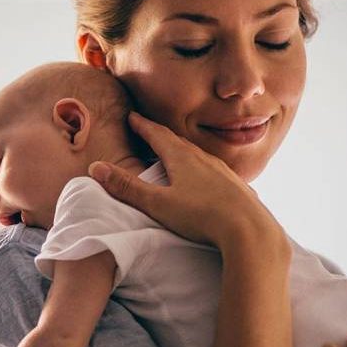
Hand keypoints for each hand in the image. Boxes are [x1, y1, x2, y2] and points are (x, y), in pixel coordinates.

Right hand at [88, 111, 281, 248]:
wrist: (250, 230)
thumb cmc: (202, 216)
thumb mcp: (158, 204)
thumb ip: (127, 187)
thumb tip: (96, 168)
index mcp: (182, 158)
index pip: (157, 134)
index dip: (143, 125)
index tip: (132, 116)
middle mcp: (204, 159)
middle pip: (178, 142)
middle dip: (161, 135)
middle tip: (149, 131)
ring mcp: (223, 172)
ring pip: (199, 155)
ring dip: (183, 152)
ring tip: (175, 154)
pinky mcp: (237, 187)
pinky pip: (215, 171)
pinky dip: (203, 169)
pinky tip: (206, 179)